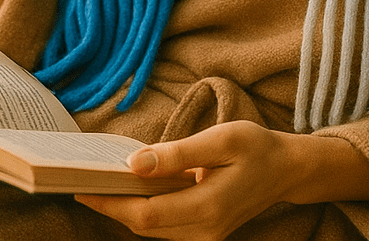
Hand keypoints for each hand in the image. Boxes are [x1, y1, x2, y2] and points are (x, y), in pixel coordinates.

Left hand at [76, 121, 291, 240]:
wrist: (286, 170)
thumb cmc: (256, 147)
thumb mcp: (221, 139)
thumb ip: (178, 153)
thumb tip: (135, 163)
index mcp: (209, 207)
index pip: (147, 214)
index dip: (112, 203)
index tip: (84, 187)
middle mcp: (204, 231)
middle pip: (144, 226)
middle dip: (111, 206)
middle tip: (82, 181)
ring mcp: (205, 236)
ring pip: (152, 229)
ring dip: (124, 209)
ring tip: (100, 184)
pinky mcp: (204, 232)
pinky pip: (165, 225)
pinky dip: (144, 210)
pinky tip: (132, 189)